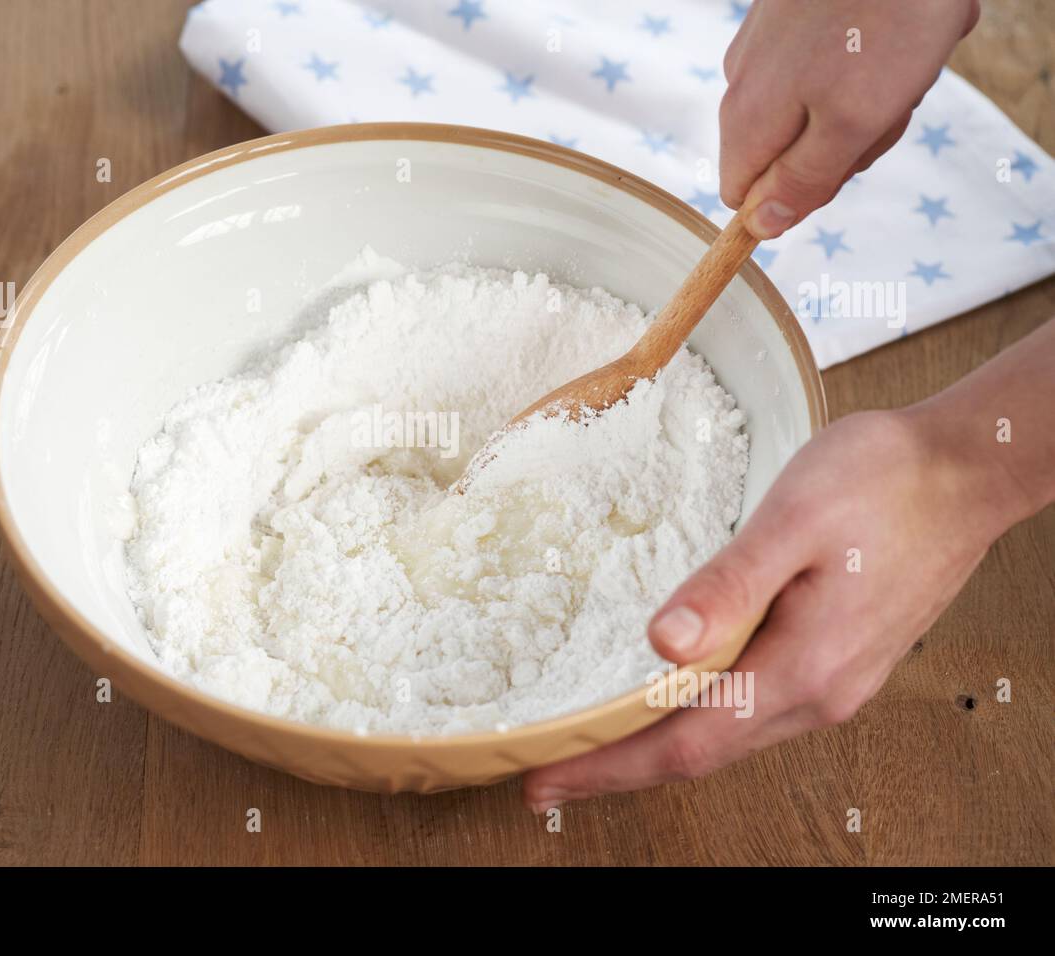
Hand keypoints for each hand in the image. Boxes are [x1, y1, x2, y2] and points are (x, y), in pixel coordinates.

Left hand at [523, 403, 1029, 809]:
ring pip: (726, 735)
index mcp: (804, 667)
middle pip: (700, 754)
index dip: (608, 767)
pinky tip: (668, 699)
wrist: (966, 469)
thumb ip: (730, 585)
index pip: (685, 744)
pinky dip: (696, 718)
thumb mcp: (794, 519)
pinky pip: (751, 709)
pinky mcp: (836, 659)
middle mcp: (820, 692)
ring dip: (655, 746)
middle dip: (617, 767)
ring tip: (592, 741)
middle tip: (546, 771)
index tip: (544, 779)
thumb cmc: (885, 481)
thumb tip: (664, 643)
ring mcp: (833, 681)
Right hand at [720, 0, 979, 238]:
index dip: (793, 197)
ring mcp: (765, 48)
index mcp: (748, 119)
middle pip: (784, 154)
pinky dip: (867, 60)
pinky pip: (828, 65)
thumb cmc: (883, 22)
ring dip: (865, 99)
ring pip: (813, 109)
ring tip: (897, 61)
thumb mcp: (852, 123)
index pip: (744, 197)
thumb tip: (762, 226)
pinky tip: (891, 34)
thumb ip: (804, 182)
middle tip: (883, 104)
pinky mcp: (790, 20)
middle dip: (843, 143)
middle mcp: (743, 84)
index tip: (841, 165)